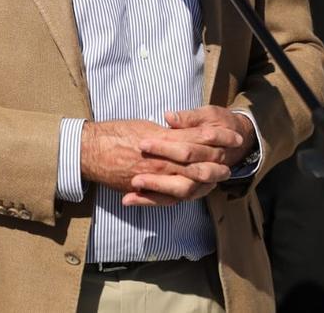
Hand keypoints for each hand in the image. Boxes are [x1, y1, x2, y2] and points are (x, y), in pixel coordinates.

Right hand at [81, 120, 232, 205]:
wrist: (90, 149)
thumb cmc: (115, 133)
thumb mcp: (145, 126)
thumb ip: (166, 132)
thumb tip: (179, 130)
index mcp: (164, 139)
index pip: (198, 138)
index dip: (218, 137)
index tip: (234, 135)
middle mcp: (162, 159)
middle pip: (199, 163)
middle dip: (217, 164)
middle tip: (231, 164)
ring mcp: (154, 176)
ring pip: (188, 182)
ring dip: (205, 182)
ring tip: (218, 180)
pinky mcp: (145, 189)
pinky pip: (166, 198)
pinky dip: (186, 195)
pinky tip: (193, 194)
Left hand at [123, 107, 253, 206]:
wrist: (239, 140)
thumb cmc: (219, 123)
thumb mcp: (209, 115)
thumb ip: (190, 118)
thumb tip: (170, 117)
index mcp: (215, 149)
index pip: (188, 150)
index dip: (165, 147)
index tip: (142, 142)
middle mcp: (211, 170)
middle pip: (184, 175)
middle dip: (158, 173)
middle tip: (133, 172)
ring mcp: (202, 183)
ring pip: (180, 191)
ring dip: (155, 189)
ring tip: (131, 186)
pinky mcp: (191, 190)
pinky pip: (171, 200)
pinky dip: (150, 201)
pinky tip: (128, 200)